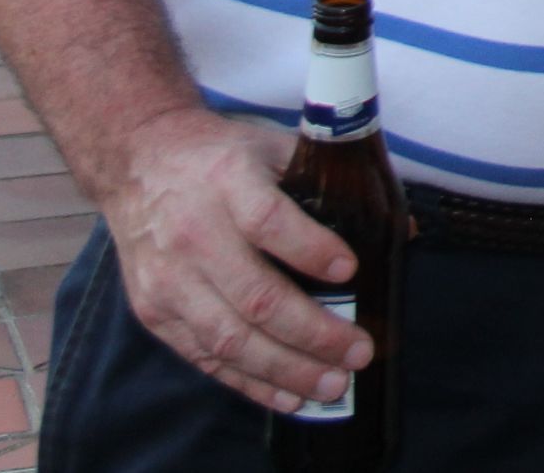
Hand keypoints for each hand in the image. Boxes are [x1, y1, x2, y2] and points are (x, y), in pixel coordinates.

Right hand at [99, 108, 369, 413]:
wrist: (139, 163)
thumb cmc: (221, 158)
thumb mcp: (276, 147)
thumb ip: (333, 183)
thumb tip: (403, 231)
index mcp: (228, 184)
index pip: (268, 221)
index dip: (311, 249)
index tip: (351, 269)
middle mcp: (195, 234)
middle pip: (255, 296)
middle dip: (313, 332)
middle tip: (359, 352)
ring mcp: (170, 279)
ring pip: (229, 337)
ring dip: (286, 368)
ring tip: (332, 385)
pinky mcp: (155, 311)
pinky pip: (204, 356)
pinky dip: (248, 381)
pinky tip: (287, 396)